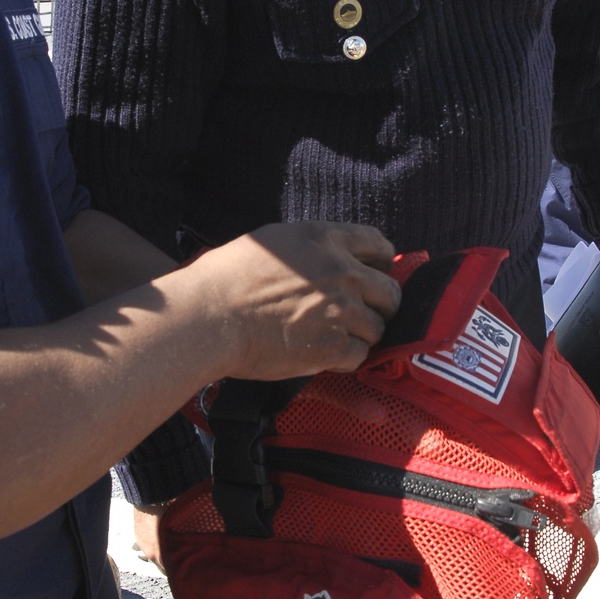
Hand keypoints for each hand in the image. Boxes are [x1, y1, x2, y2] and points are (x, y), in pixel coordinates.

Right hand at [195, 221, 399, 379]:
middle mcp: (342, 271)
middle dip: (378, 305)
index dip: (381, 263)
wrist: (210, 315)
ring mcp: (341, 310)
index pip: (379, 245)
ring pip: (377, 327)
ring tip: (332, 337)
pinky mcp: (332, 346)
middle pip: (389, 291)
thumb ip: (311, 247)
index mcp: (325, 239)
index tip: (375, 274)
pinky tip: (322, 355)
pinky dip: (344, 359)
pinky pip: (359, 356)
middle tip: (357, 314)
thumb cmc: (227, 277)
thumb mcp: (273, 241)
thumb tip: (328, 257)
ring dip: (359, 334)